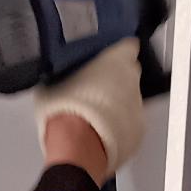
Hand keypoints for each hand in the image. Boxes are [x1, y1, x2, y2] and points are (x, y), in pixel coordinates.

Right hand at [33, 39, 146, 177]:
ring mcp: (138, 107)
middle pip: (129, 74)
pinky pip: (128, 123)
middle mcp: (132, 81)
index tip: (108, 57)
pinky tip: (99, 130)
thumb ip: (65, 75)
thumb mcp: (53, 83)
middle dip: (115, 79)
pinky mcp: (138, 132)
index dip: (118, 51)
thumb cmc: (66, 108)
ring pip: (129, 100)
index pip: (127, 46)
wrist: (75, 144)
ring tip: (93, 113)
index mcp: (117, 60)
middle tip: (94, 87)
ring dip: (116, 104)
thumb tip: (55, 78)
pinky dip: (118, 125)